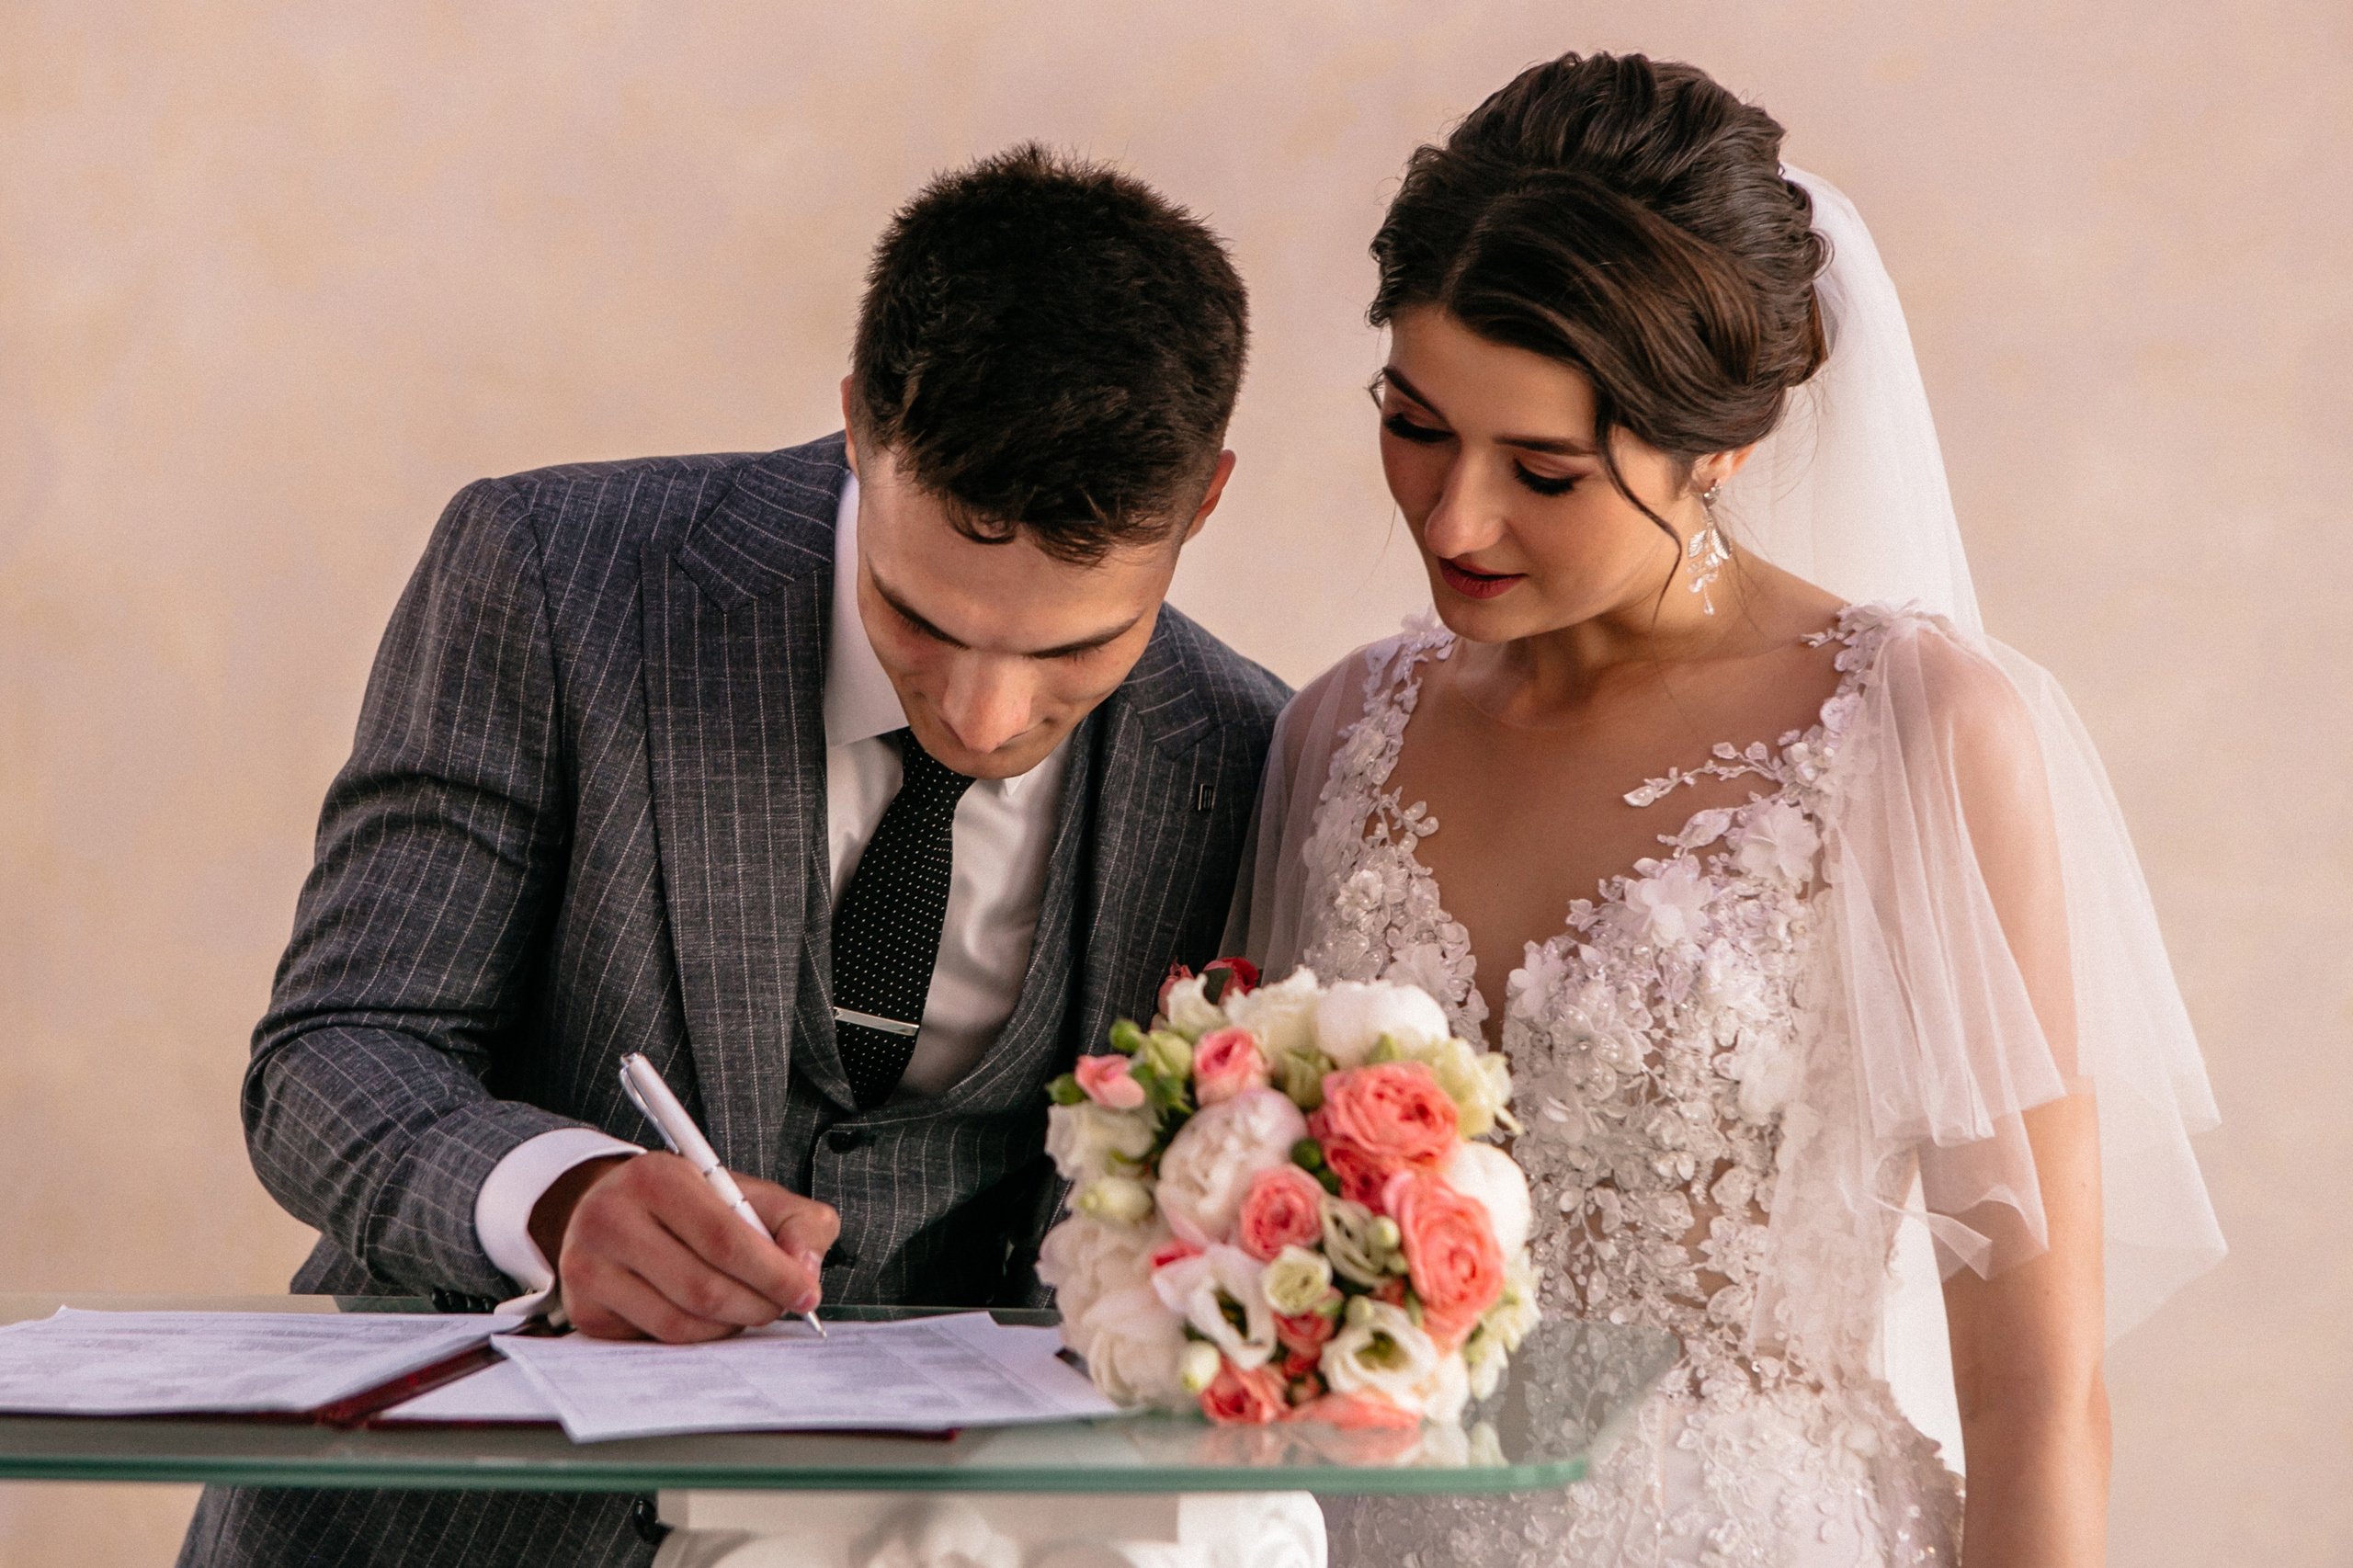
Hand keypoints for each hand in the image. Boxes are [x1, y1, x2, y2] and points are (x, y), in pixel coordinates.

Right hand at [528, 1153, 840, 1341]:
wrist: (615, 1210)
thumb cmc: (692, 1205)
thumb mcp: (749, 1194)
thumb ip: (797, 1222)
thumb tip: (806, 1271)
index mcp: (657, 1178)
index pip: (723, 1239)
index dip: (773, 1274)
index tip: (806, 1293)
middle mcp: (611, 1219)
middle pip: (702, 1289)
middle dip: (756, 1306)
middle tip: (780, 1307)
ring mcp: (589, 1267)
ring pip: (678, 1323)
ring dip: (728, 1326)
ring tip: (745, 1308)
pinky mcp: (583, 1308)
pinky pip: (654, 1341)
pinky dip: (695, 1337)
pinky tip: (708, 1317)